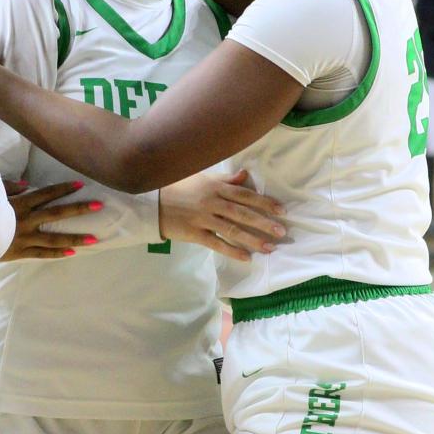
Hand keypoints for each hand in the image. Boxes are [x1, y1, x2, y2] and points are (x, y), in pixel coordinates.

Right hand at [0, 180, 100, 260]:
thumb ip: (10, 187)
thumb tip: (28, 183)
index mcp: (19, 204)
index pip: (46, 194)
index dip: (63, 189)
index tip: (80, 184)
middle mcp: (26, 220)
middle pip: (57, 213)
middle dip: (79, 209)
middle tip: (99, 205)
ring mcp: (25, 237)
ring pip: (54, 237)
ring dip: (75, 237)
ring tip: (94, 239)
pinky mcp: (20, 252)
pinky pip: (42, 254)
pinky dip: (57, 253)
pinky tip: (73, 253)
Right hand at [160, 170, 285, 261]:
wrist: (152, 202)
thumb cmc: (179, 188)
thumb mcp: (202, 178)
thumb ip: (225, 179)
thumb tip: (246, 175)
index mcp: (216, 187)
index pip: (245, 195)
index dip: (264, 202)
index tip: (281, 210)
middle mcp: (212, 202)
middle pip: (242, 213)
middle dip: (263, 222)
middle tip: (281, 231)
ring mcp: (203, 218)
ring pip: (231, 229)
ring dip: (252, 239)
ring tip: (269, 247)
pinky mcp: (194, 234)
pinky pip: (216, 243)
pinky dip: (231, 251)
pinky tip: (246, 257)